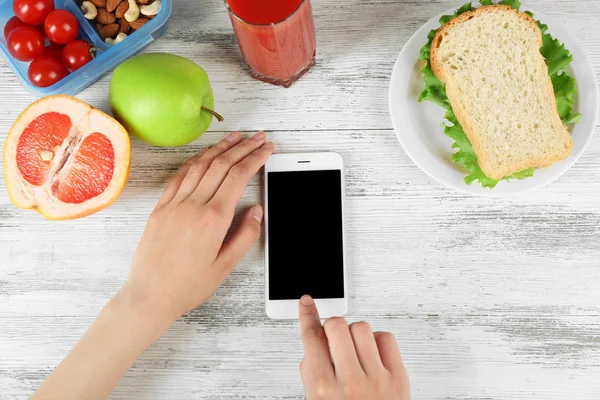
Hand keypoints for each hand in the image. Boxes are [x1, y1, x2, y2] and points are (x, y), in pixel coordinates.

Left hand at [124, 131, 273, 325]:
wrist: (149, 295)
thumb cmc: (187, 286)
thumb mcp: (225, 266)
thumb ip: (245, 236)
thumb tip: (257, 212)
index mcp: (213, 219)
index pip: (238, 176)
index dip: (255, 158)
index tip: (266, 149)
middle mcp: (193, 205)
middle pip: (222, 164)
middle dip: (243, 147)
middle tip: (258, 137)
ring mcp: (174, 204)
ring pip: (200, 164)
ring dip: (220, 147)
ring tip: (235, 137)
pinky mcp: (160, 208)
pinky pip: (180, 176)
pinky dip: (195, 160)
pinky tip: (204, 155)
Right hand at [298, 296, 409, 399]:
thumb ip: (312, 373)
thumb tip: (316, 343)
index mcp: (323, 388)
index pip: (312, 338)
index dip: (307, 315)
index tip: (307, 303)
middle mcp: (349, 381)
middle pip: (337, 325)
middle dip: (332, 328)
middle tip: (334, 340)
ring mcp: (377, 379)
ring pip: (362, 327)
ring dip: (354, 334)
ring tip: (354, 351)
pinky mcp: (399, 378)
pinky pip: (387, 338)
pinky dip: (378, 342)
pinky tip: (372, 355)